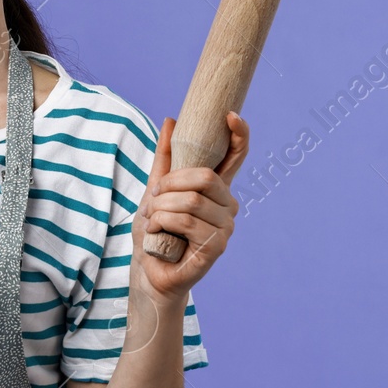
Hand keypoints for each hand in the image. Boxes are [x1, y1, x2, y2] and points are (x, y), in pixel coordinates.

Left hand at [131, 112, 249, 303]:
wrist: (147, 271)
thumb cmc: (154, 232)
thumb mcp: (155, 189)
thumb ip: (165, 158)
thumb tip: (172, 120)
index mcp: (216, 189)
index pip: (236, 156)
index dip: (239, 134)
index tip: (230, 115)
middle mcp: (227, 205)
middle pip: (205, 177)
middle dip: (170, 185)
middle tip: (154, 198)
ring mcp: (225, 227)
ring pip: (192, 201)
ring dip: (161, 208)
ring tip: (153, 220)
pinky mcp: (216, 247)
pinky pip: (187, 222)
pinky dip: (163, 223)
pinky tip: (158, 232)